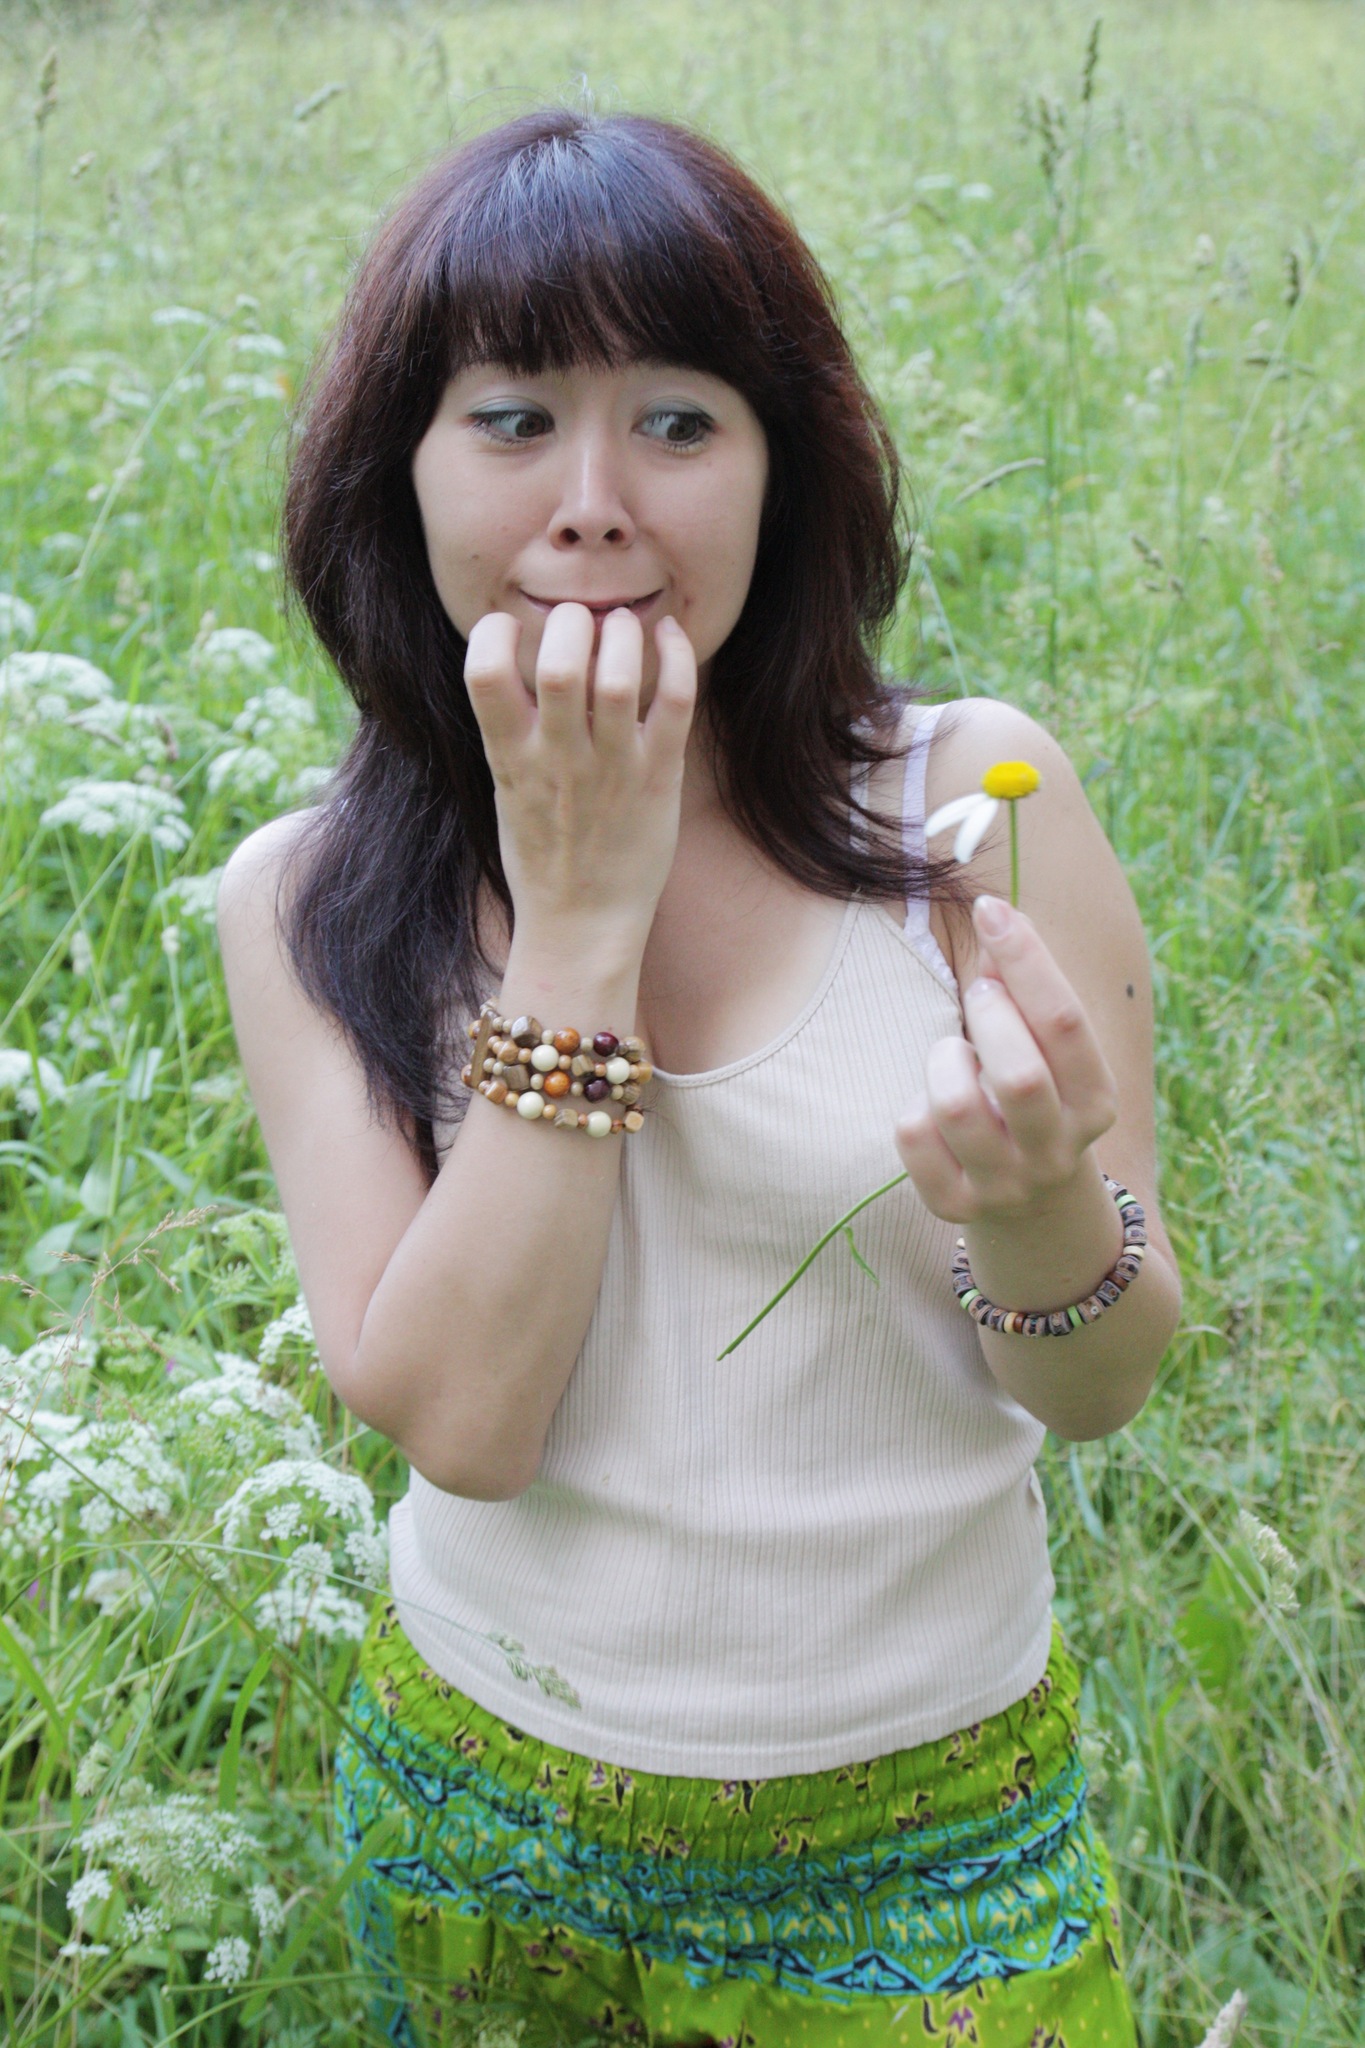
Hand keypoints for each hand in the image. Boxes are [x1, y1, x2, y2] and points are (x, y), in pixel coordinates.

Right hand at [463, 603, 696, 942]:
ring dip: (621, 633)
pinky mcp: (660, 777)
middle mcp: (559, 760)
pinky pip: (675, 702)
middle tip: (578, 621)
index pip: (483, 673)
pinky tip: (669, 637)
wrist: (583, 924)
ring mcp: (612, 769)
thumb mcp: (506, 788)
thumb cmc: (544, 853)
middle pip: (560, 664)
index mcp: (510, 759)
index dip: (491, 632)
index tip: (507, 626)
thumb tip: (520, 658)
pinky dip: (677, 655)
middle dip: (568, 622)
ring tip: (621, 625)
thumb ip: (512, 728)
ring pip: (619, 677)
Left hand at [894, 895, 1118, 1223]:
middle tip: (980, 997)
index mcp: (1097, 1103)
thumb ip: (1024, 989)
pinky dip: (915, 1104)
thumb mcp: (1047, 1050)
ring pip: (957, 1107)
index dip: (1026, 958)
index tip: (992, 910)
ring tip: (955, 1054)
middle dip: (989, 1016)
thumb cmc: (1035, 1095)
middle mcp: (1057, 1152)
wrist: (1032, 1203)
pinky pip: (913, 1134)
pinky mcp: (953, 1205)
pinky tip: (934, 1106)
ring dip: (945, 1058)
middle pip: (1020, 1076)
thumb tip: (993, 916)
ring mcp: (1005, 1185)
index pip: (1066, 1024)